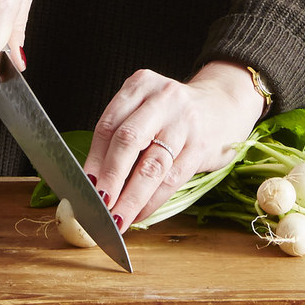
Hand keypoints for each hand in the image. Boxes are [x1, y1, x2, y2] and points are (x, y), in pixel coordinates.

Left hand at [84, 62, 265, 230]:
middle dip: (111, 178)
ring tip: (117, 219)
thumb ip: (121, 135)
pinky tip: (140, 214)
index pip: (109, 124)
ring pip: (152, 165)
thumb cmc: (171, 114)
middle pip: (128, 141)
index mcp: (140, 85)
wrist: (222, 106)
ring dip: (131, 198)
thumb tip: (92, 179)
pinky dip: (153, 201)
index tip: (83, 186)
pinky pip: (173, 179)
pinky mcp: (201, 146)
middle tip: (98, 205)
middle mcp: (162, 99)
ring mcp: (184, 122)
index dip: (94, 158)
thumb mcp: (144, 108)